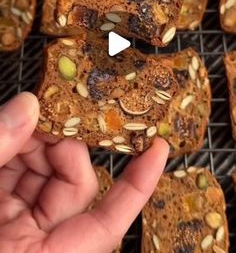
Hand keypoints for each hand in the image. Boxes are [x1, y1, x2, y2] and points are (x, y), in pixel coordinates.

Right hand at [0, 92, 167, 252]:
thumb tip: (29, 105)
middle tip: (50, 110)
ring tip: (26, 116)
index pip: (108, 223)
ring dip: (39, 141)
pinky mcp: (6, 215)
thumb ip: (0, 148)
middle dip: (66, 142)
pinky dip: (22, 150)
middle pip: (75, 185)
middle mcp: (36, 245)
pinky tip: (15, 129)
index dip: (137, 185)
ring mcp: (21, 230)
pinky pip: (25, 177)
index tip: (158, 149)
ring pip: (49, 176)